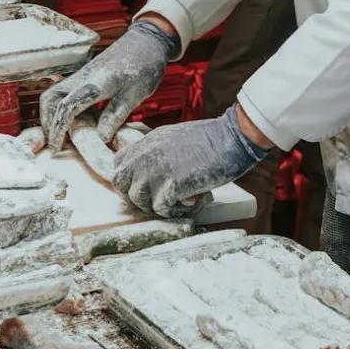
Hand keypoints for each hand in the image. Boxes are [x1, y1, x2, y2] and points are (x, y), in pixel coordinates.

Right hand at [40, 18, 177, 150]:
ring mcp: (81, 76)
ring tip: (63, 137)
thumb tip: (100, 139)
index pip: (67, 106)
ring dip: (53, 116)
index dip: (59, 128)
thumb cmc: (144, 65)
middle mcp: (82, 78)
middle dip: (48, 122)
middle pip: (51, 98)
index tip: (57, 147)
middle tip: (56, 144)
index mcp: (95, 83)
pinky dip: (63, 109)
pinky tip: (76, 123)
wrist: (145, 41)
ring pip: (55, 95)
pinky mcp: (84, 77)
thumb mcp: (135, 94)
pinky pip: (65, 94)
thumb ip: (115, 115)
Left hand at [114, 106, 270, 218]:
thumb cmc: (210, 139)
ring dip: (157, 206)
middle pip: (120, 183)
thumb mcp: (174, 137)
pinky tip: (192, 201)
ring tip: (179, 201)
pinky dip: (176, 211)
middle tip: (158, 198)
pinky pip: (161, 210)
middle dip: (136, 195)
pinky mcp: (170, 186)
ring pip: (139, 201)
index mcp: (148, 141)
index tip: (143, 186)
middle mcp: (146, 154)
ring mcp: (156, 170)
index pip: (118, 163)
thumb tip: (150, 173)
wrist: (231, 138)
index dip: (128, 179)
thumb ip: (157, 152)